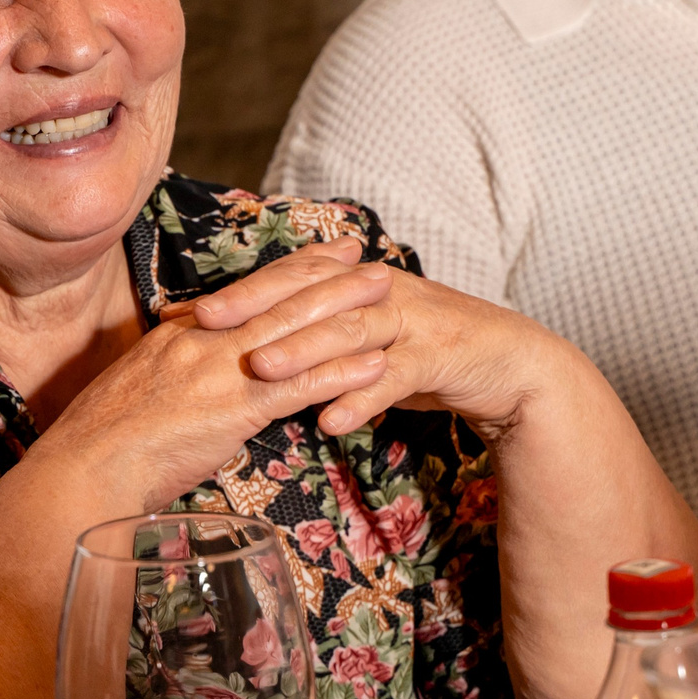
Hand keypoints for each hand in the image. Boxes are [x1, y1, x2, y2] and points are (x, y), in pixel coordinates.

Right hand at [30, 239, 390, 511]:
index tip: (327, 253)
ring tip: (391, 299)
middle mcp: (202, 341)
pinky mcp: (233, 410)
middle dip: (329, 276)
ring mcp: (219, 371)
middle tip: (370, 259)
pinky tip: (376, 367)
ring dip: (348, 313)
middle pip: (277, 297)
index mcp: (181, 334)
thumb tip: (196, 369)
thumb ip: (176, 372)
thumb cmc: (107, 444)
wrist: (85, 470)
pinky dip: (341, 373)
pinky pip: (299, 385)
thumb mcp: (142, 391)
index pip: (246, 291)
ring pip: (296, 332)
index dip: (292, 268)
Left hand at [187, 256, 564, 440]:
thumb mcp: (367, 340)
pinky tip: (331, 422)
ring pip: (349, 329)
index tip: (190, 310)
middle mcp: (380, 289)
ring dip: (304, 350)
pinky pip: (395, 375)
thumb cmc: (424, 352)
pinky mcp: (441, 354)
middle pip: (311, 294)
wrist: (507, 364)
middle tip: (209, 328)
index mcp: (355, 280)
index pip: (289, 277)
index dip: (240, 291)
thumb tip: (250, 354)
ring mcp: (412, 319)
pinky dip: (362, 398)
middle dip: (257, 310)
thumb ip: (318, 340)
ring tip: (262, 372)